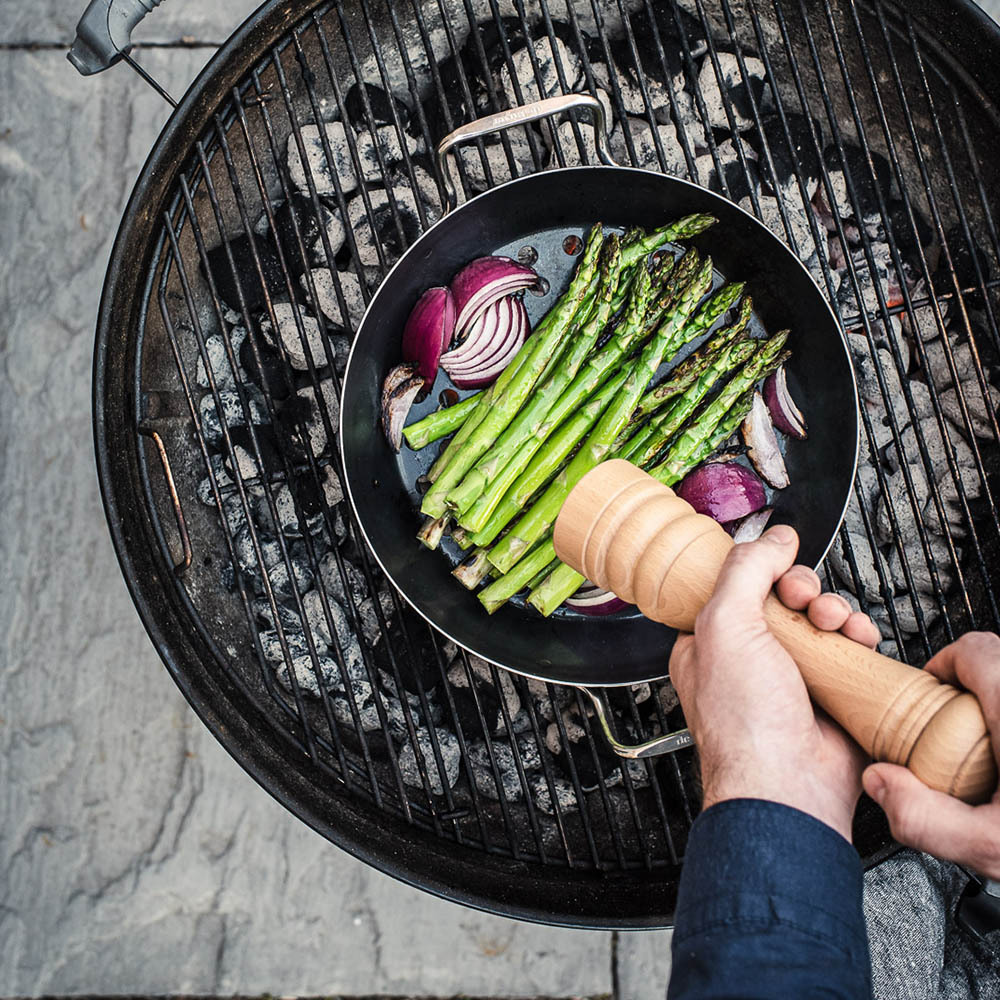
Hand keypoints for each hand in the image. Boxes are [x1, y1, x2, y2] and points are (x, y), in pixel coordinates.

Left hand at [669, 524, 879, 840]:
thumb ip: (746, 570)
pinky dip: (856, 637)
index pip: (735, 588)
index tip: (772, 568)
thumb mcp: (725, 624)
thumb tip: (773, 535)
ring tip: (829, 622)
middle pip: (782, 598)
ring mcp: (789, 677)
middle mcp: (747, 660)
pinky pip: (847, 650)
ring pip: (818, 620)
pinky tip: (855, 639)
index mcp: (708, 644)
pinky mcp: (829, 693)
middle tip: (801, 601)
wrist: (788, 787)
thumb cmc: (743, 722)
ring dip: (831, 610)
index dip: (758, 572)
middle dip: (800, 590)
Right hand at [863, 633, 999, 877]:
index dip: (944, 664)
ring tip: (985, 750)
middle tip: (952, 726)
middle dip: (968, 687)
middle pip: (997, 661)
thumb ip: (925, 819)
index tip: (931, 690)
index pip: (974, 649)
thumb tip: (880, 786)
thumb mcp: (992, 847)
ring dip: (993, 707)